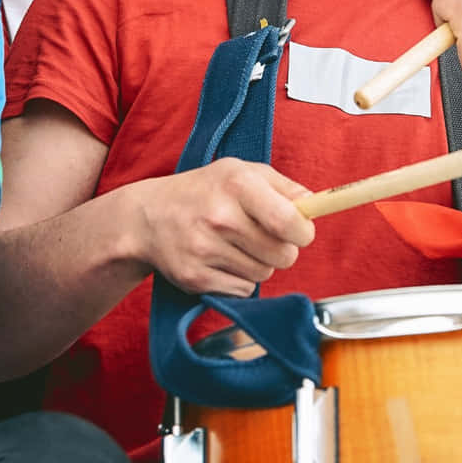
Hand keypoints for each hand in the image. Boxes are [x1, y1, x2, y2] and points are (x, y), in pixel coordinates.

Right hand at [133, 159, 315, 296]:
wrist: (146, 218)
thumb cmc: (203, 191)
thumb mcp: (241, 172)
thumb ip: (285, 187)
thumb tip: (316, 206)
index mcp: (236, 184)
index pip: (289, 221)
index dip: (303, 232)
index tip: (300, 231)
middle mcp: (220, 217)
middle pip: (283, 255)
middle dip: (282, 249)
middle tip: (263, 237)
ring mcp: (205, 250)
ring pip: (264, 274)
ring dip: (260, 264)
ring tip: (237, 245)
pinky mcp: (196, 278)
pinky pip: (243, 290)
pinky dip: (240, 280)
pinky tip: (221, 260)